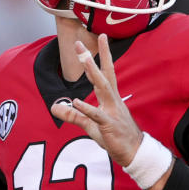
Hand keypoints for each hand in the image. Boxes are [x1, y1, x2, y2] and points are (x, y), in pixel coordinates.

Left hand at [51, 34, 141, 165]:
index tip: (100, 37)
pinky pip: (97, 115)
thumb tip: (53, 106)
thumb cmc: (115, 136)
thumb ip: (73, 114)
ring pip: (102, 88)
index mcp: (110, 98)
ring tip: (84, 59)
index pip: (105, 72)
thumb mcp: (90, 124)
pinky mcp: (109, 125)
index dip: (102, 55)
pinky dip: (86, 108)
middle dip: (91, 59)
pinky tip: (76, 101)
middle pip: (102, 75)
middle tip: (80, 43)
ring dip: (93, 73)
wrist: (134, 152)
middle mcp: (112, 100)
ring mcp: (112, 111)